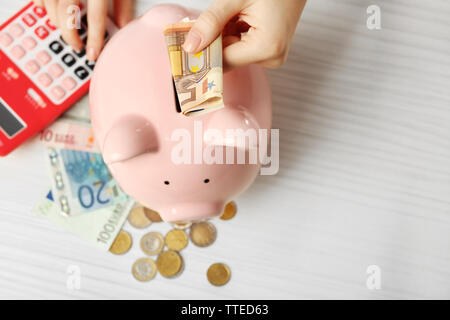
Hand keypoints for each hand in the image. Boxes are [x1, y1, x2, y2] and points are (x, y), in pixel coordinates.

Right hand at [33, 0, 133, 60]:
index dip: (94, 38)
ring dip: (57, 21)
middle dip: (70, 33)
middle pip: (67, 10)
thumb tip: (123, 28)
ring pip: (51, 3)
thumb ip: (123, 5)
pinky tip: (51, 11)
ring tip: (68, 31)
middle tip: (78, 46)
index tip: (92, 53)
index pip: (96, 15)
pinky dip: (43, 4)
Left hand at [183, 0, 305, 70]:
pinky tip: (238, 18)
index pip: (224, 61)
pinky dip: (234, 34)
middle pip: (228, 58)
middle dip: (213, 41)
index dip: (203, 54)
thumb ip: (210, 22)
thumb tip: (190, 47)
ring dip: (224, 35)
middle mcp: (272, 57)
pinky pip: (243, 48)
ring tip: (232, 13)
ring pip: (233, 53)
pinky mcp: (271, 51)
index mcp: (267, 47)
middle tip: (205, 22)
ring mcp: (273, 55)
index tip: (183, 52)